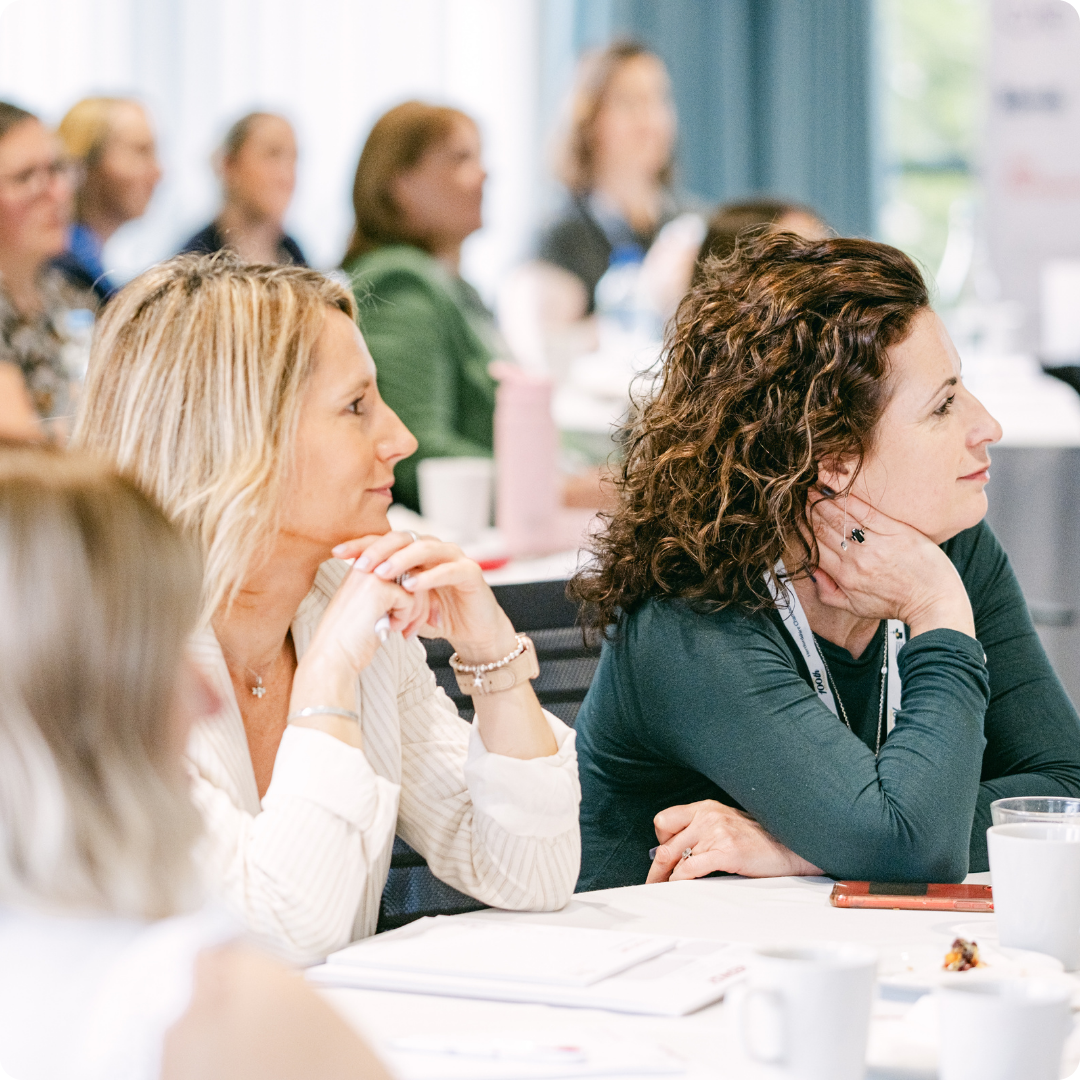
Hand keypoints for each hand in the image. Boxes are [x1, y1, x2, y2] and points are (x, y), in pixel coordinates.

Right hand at [289, 562, 420, 730]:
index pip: (406, 562)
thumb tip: (427, 582)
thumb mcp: (375, 604)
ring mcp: (371, 573)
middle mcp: (366, 562)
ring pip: (417, 583)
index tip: (414, 613)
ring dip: (417, 611)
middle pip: (415, 570)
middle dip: (422, 600)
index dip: (416, 587)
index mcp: (364, 562)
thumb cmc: (353, 637)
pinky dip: (406, 618)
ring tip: (404, 629)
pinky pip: (410, 598)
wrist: (333, 657)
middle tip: (416, 624)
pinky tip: (389, 628)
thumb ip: (395, 587)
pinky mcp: (378, 588)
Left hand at [331, 531, 516, 661]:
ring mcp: (454, 557)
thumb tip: (349, 593)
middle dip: (379, 549)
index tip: (336, 553)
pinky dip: (428, 577)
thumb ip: (384, 594)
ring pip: (425, 548)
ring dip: (401, 559)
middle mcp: (434, 549)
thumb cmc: (438, 616)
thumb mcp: (404, 605)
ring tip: (382, 572)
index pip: (385, 541)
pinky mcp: (470, 572)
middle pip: (403, 538)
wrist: (474, 632)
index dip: (361, 545)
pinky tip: (410, 585)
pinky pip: (448, 570)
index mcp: (416, 552)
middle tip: (360, 564)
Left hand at [646, 800, 821, 882]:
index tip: (661, 859)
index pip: (664, 821)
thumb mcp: (727, 823)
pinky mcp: (726, 851)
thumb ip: (702, 830)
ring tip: (665, 890)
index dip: (660, 842)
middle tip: (652, 882)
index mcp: (705, 807)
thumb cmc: (761, 839)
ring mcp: (716, 832)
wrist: (791, 846)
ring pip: (674, 858)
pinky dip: (680, 881)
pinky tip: (681, 888)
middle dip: (656, 867)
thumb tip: (678, 851)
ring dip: (667, 878)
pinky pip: (690, 869)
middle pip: (665, 843)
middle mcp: (707, 816)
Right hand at [808, 491, 974, 638]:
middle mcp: (856, 559)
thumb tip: (812, 572)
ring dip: (823, 500)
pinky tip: (837, 489)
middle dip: (809, 510)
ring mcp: (875, 544)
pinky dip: (848, 498)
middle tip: (800, 495)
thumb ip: (829, 592)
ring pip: (840, 518)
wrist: (933, 601)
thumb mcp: (856, 608)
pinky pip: (865, 511)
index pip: (815, 546)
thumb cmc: (896, 604)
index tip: (795, 515)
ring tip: (813, 488)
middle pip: (824, 529)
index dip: (803, 528)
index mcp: (844, 577)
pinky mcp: (895, 531)